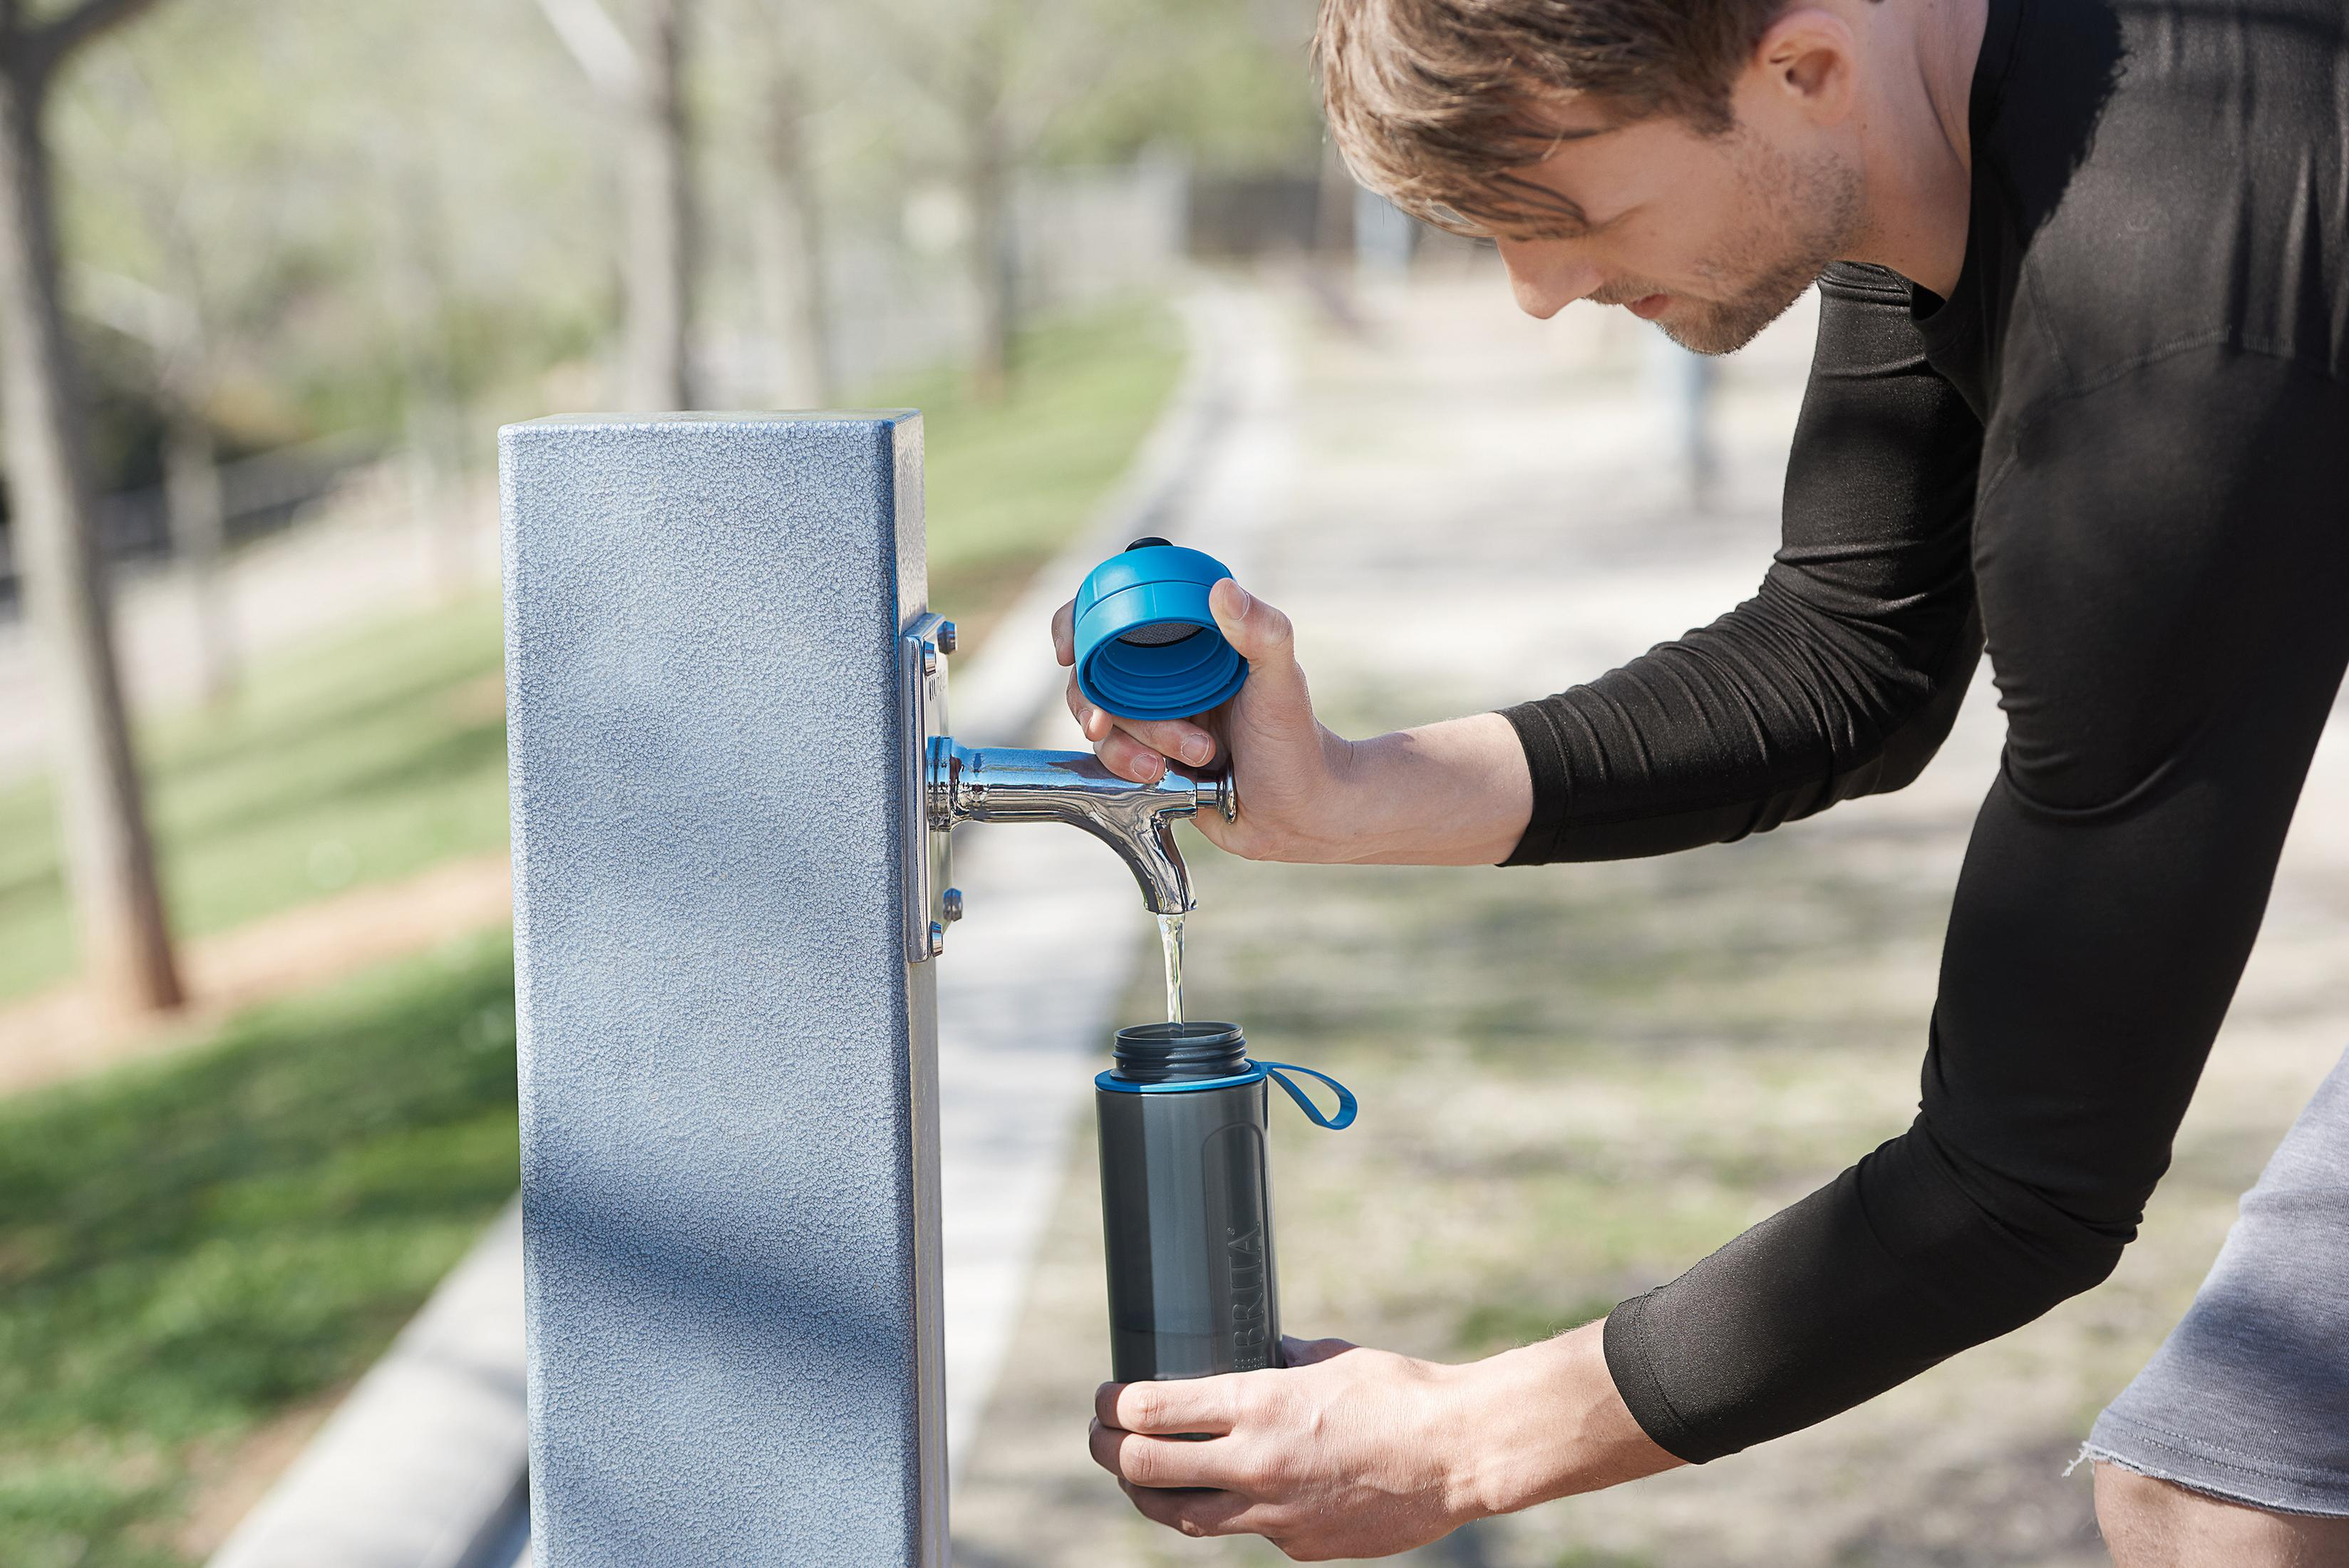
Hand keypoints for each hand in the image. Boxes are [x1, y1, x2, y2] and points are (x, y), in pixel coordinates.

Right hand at [1051, 577, 1360, 862]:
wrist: (1298, 814)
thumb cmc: (1297, 743)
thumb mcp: (1281, 681)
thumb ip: (1262, 632)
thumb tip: (1222, 590)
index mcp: (1189, 642)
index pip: (1118, 614)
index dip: (1081, 623)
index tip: (1071, 649)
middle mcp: (1164, 675)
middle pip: (1095, 673)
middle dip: (1098, 702)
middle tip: (1104, 724)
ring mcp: (1153, 717)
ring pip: (1103, 720)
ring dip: (1132, 741)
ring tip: (1191, 757)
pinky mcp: (1148, 758)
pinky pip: (1112, 758)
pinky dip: (1128, 766)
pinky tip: (1161, 778)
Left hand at [1087, 1325, 1680, 1559]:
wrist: (1457, 1454)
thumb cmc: (1400, 1393)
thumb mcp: (1330, 1358)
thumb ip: (1281, 1361)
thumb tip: (1259, 1352)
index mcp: (1257, 1405)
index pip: (1149, 1411)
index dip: (1111, 1405)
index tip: (1103, 1398)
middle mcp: (1254, 1463)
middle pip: (1144, 1467)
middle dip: (1106, 1450)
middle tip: (1098, 1436)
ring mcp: (1273, 1514)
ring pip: (1180, 1516)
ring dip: (1147, 1495)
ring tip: (1135, 1477)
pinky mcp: (1298, 1546)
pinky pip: (1242, 1531)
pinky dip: (1224, 1512)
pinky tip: (1225, 1494)